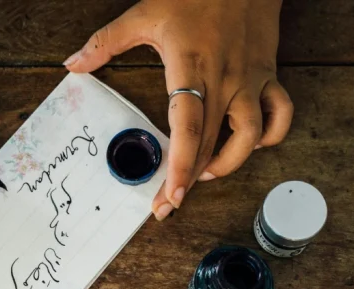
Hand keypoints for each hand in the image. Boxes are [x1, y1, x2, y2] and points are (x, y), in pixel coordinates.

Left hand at [65, 0, 293, 219]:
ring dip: (230, 163)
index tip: (171, 196)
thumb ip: (106, 42)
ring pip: (251, 137)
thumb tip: (73, 65)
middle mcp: (225, 81)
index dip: (181, 167)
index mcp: (192, 68)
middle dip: (190, 181)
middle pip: (212, 144)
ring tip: (205, 172)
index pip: (188, 129)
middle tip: (169, 203)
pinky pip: (280, 115)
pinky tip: (249, 144)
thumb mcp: (144, 13)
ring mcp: (250, 81)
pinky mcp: (268, 76)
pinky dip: (270, 135)